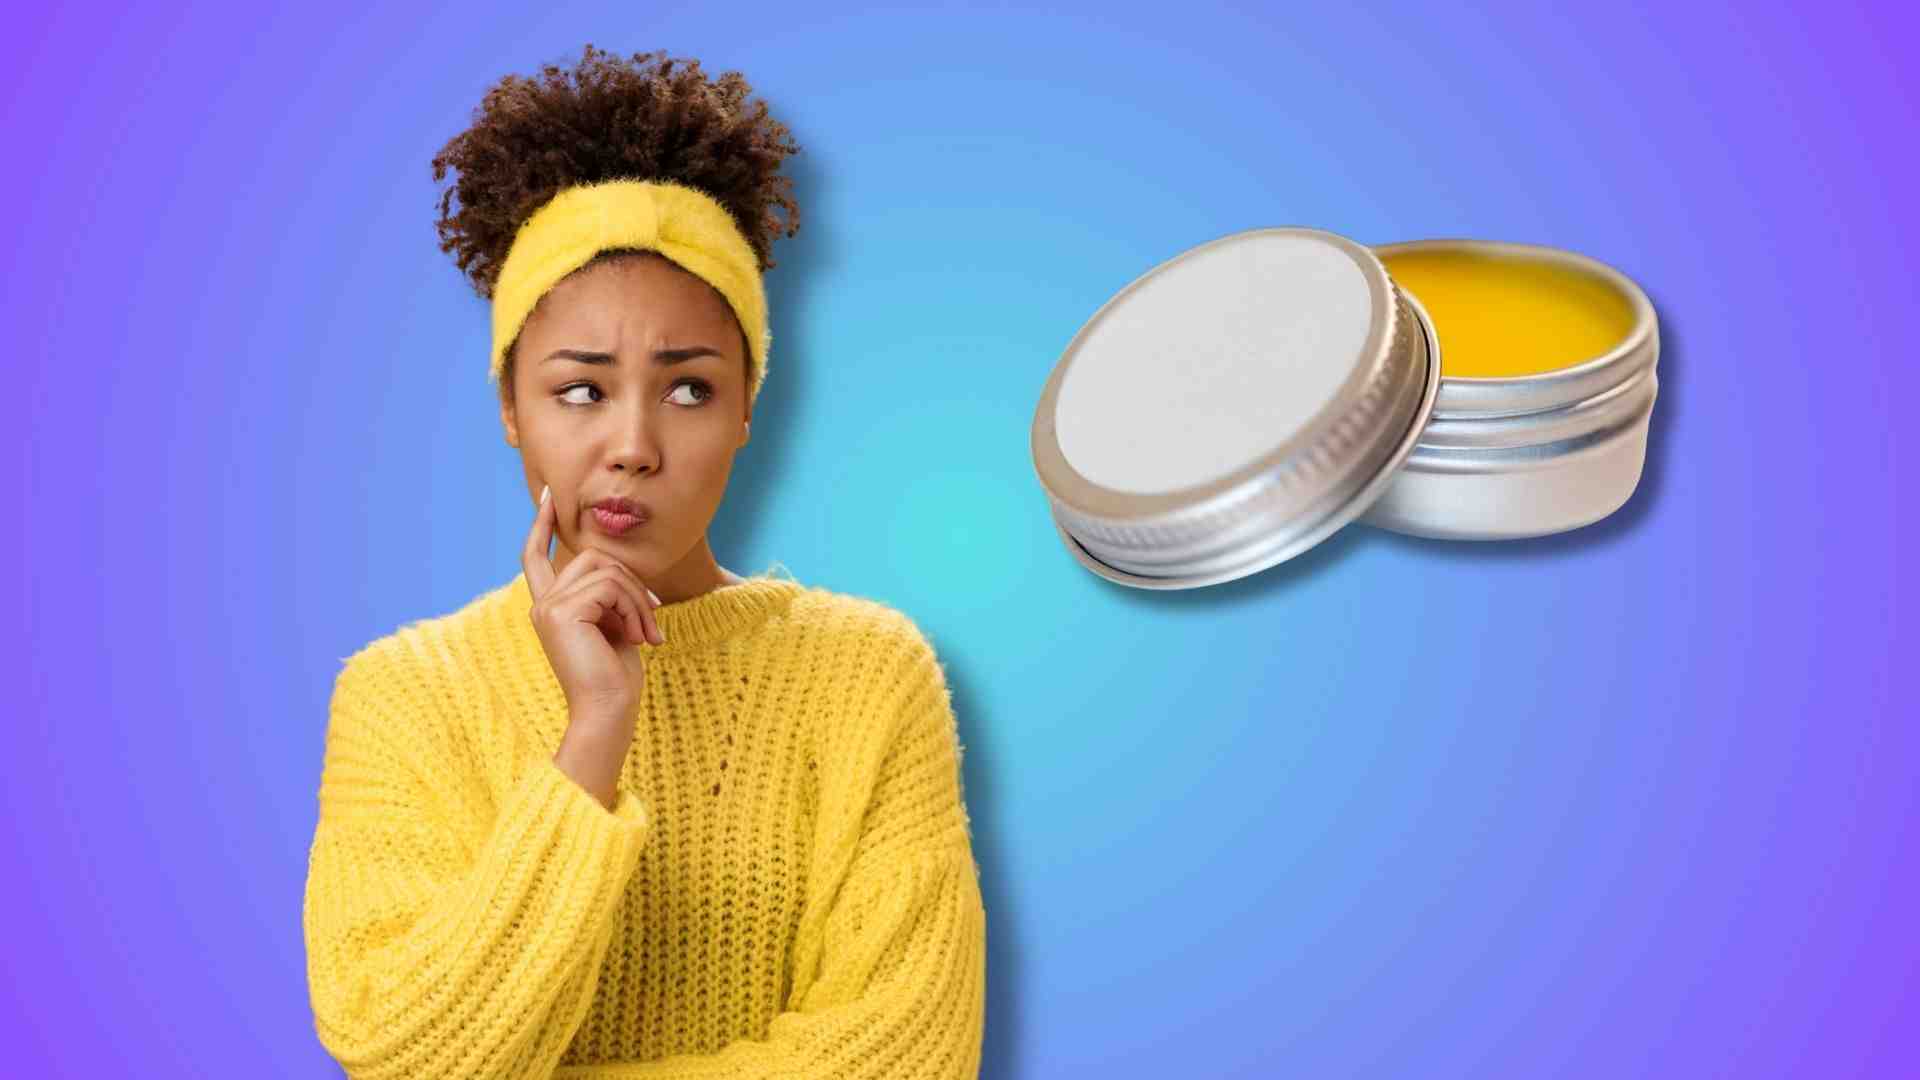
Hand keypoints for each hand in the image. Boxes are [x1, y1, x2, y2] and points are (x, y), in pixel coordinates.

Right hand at [522, 484, 664, 724]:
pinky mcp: (561, 612)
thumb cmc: (616, 676)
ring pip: (606, 569)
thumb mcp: (614, 624)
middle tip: (652, 619)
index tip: (547, 496)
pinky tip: (640, 637)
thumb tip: (618, 568)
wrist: (608, 712)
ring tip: (648, 634)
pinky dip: (634, 608)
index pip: (536, 556)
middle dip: (630, 583)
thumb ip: (607, 593)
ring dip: (637, 599)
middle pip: (592, 557)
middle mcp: (541, 604)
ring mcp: (548, 607)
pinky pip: (610, 585)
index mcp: (550, 607)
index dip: (541, 525)